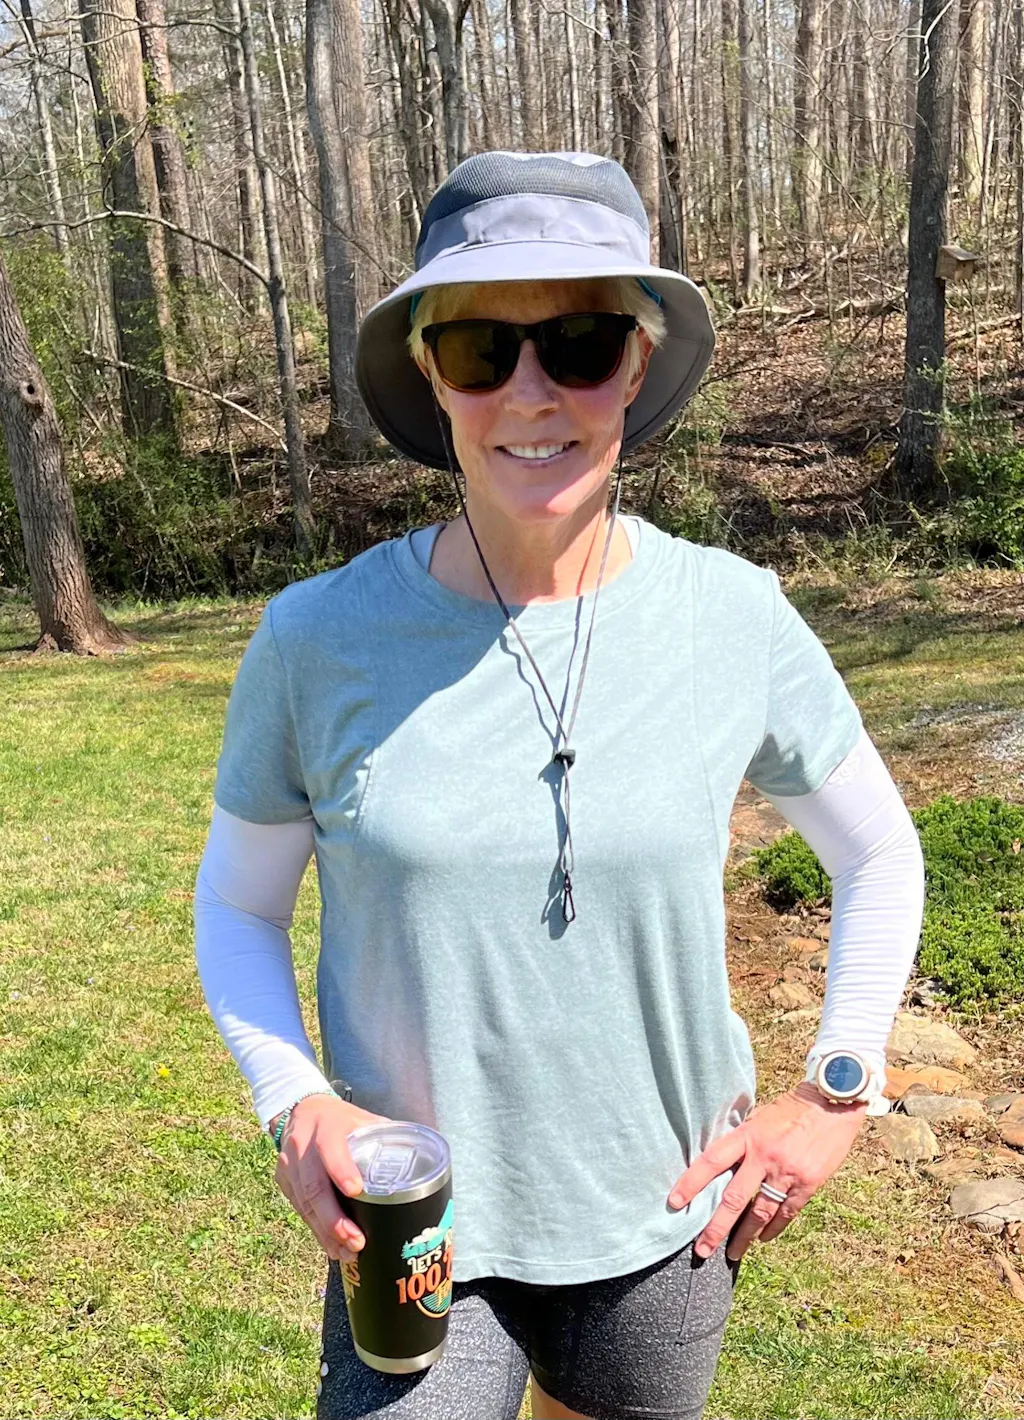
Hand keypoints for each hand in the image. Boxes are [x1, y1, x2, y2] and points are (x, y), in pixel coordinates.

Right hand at [273, 1094, 390, 1263]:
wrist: (302, 1112)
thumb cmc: (340, 1120)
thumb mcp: (363, 1119)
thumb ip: (387, 1136)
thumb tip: (422, 1157)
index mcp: (327, 1128)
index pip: (331, 1149)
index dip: (341, 1170)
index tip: (357, 1191)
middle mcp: (303, 1147)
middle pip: (314, 1187)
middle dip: (334, 1219)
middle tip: (356, 1242)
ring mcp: (290, 1167)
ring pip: (304, 1205)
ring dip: (326, 1233)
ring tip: (347, 1253)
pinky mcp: (284, 1183)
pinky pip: (300, 1211)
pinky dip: (317, 1231)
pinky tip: (333, 1247)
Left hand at [667, 1082, 867, 1262]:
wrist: (832, 1103)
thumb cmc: (791, 1108)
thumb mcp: (759, 1117)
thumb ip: (742, 1141)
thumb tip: (721, 1165)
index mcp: (747, 1136)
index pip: (711, 1162)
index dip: (691, 1183)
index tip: (674, 1202)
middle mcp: (764, 1157)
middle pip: (734, 1199)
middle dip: (716, 1228)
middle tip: (701, 1250)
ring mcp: (787, 1173)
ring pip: (760, 1213)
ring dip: (745, 1237)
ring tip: (732, 1253)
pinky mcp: (808, 1184)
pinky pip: (786, 1213)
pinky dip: (773, 1229)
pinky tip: (763, 1238)